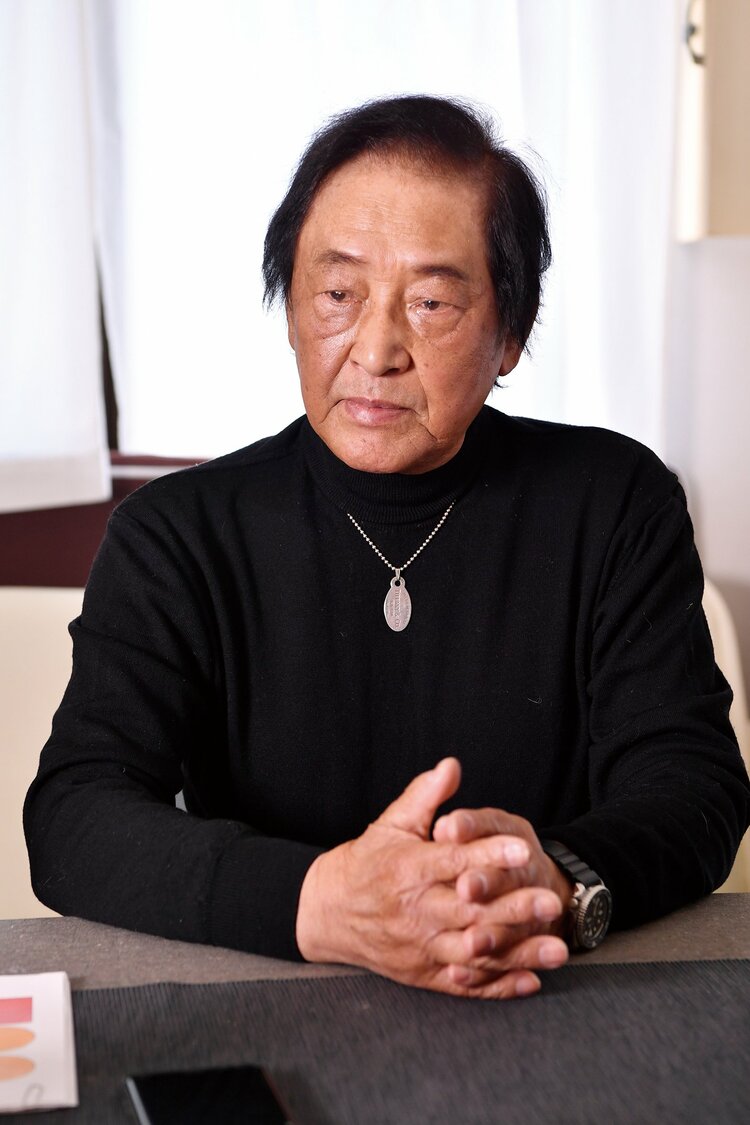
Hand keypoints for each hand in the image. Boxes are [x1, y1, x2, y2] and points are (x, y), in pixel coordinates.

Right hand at [295, 759, 568, 998]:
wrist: (327, 913)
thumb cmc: (367, 862)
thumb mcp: (391, 823)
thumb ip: (424, 796)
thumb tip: (452, 765)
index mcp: (407, 869)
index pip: (453, 860)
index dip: (488, 854)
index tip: (523, 848)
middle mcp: (414, 911)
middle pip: (469, 910)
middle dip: (513, 907)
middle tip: (551, 900)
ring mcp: (419, 947)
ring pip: (474, 953)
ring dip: (517, 952)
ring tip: (557, 948)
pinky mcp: (423, 975)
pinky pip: (465, 985)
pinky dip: (499, 986)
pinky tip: (532, 981)